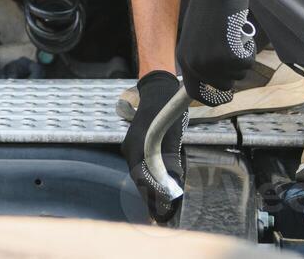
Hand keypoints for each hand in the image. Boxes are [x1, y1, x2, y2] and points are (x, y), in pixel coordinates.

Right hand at [120, 70, 186, 224]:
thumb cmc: (165, 110)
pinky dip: (151, 176)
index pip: (141, 180)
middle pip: (139, 179)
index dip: (151, 196)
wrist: (159, 90)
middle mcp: (130, 149)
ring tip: (163, 202)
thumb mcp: (171, 134)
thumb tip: (173, 179)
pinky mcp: (138, 144)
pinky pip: (143, 165)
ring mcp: (133, 146)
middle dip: (151, 195)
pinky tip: (160, 183)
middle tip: (164, 212)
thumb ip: (170, 157)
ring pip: (141, 173)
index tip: (162, 210)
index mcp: (135, 148)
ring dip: (151, 188)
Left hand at [176, 0, 256, 106]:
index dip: (212, 98)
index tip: (225, 98)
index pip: (195, 92)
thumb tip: (212, 81)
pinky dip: (249, 49)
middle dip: (233, 71)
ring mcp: (211, 61)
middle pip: (222, 86)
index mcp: (185, 58)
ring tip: (232, 34)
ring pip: (238, 74)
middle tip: (232, 48)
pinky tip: (239, 32)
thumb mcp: (198, 37)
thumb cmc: (211, 6)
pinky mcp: (229, 55)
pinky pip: (247, 63)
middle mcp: (195, 63)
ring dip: (241, 57)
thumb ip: (202, 58)